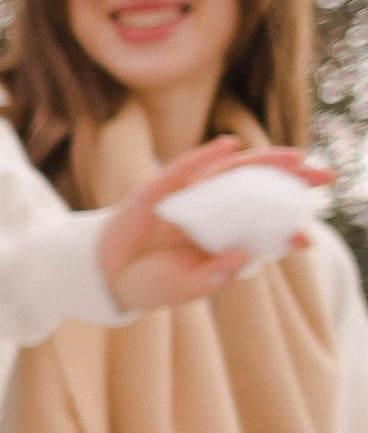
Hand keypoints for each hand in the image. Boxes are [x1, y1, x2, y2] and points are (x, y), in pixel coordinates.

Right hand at [96, 138, 328, 313]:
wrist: (106, 278)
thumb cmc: (149, 285)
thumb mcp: (188, 288)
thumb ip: (216, 276)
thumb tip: (246, 253)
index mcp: (222, 238)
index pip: (262, 228)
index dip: (286, 229)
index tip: (308, 238)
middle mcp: (212, 214)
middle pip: (257, 190)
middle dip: (292, 182)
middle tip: (326, 176)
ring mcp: (188, 199)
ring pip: (231, 173)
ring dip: (263, 161)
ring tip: (295, 156)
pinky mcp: (161, 188)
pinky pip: (187, 167)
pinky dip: (208, 154)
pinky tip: (231, 144)